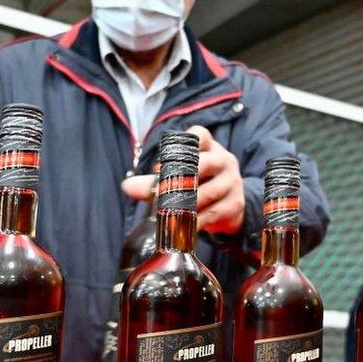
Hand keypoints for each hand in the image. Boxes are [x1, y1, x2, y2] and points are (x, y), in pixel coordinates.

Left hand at [120, 125, 244, 234]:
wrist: (229, 205)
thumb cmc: (199, 184)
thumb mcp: (177, 178)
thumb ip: (153, 181)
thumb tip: (127, 186)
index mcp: (208, 146)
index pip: (198, 135)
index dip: (178, 149)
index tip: (159, 168)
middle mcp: (223, 159)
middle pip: (204, 164)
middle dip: (179, 180)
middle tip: (158, 194)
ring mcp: (232, 181)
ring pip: (208, 191)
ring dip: (186, 204)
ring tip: (168, 213)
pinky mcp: (235, 203)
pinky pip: (214, 212)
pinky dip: (197, 221)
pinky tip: (184, 226)